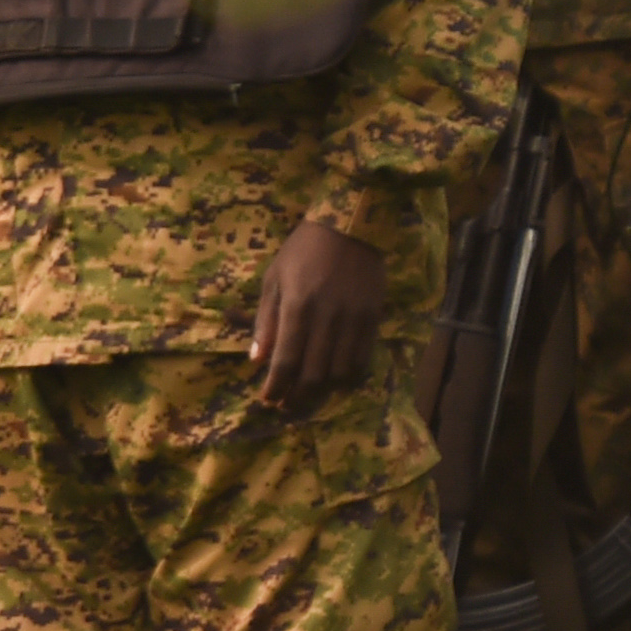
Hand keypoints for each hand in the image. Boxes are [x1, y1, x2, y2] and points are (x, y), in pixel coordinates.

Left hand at [251, 215, 388, 408]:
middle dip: (297, 395)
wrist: (351, 224)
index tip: (268, 400)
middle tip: (287, 405)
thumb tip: (257, 358)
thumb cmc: (303, 249)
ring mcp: (353, 319)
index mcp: (297, 306)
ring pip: (339, 371)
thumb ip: (265, 319)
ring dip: (323, 389)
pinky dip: (349, 374)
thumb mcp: (274, 278)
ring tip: (310, 393)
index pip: (285, 360)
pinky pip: (363, 357)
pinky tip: (337, 378)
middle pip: (313, 372)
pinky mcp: (373, 317)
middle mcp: (326, 317)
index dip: (276, 387)